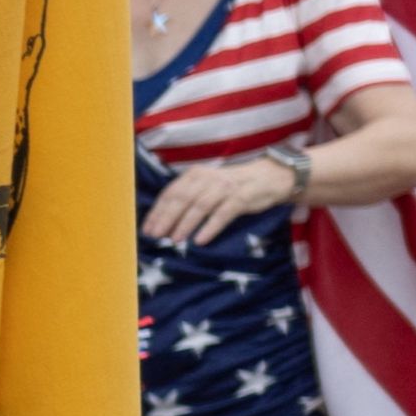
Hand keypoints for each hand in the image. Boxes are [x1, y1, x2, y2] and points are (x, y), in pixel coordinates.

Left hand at [142, 157, 305, 248]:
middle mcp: (208, 178)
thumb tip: (163, 221)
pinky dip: (210, 227)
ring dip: (185, 224)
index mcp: (195, 174)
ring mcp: (225, 187)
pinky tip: (200, 240)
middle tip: (156, 237)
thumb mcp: (206, 186)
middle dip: (166, 219)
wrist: (268, 177)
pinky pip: (222, 214)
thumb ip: (187, 197)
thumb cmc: (231, 186)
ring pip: (200, 206)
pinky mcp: (241, 198)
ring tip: (174, 240)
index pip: (171, 192)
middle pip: (182, 199)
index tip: (147, 229)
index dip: (157, 211)